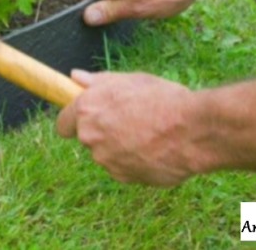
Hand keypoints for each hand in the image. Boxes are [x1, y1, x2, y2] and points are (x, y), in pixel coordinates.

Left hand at [56, 70, 204, 186]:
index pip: (63, 123)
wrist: (192, 130)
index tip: (85, 119)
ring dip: (121, 147)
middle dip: (104, 131)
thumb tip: (75, 77)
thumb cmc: (162, 99)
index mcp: (87, 109)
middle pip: (88, 138)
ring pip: (107, 154)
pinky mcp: (123, 177)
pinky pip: (124, 168)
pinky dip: (135, 161)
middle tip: (131, 119)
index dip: (73, 120)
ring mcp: (106, 160)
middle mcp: (90, 137)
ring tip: (149, 133)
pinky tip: (156, 149)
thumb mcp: (130, 80)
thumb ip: (98, 81)